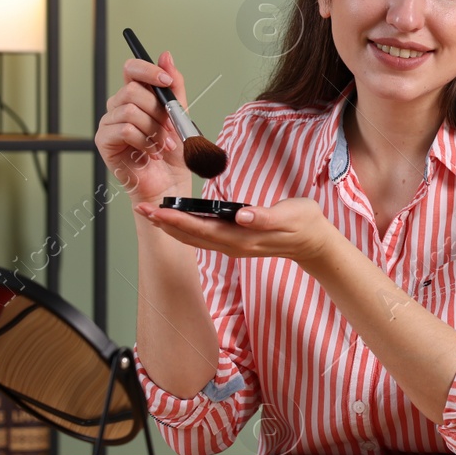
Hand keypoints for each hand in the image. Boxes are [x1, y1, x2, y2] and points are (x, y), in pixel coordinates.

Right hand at [95, 51, 193, 205]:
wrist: (169, 183)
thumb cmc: (173, 152)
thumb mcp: (180, 114)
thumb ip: (174, 86)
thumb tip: (166, 56)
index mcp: (136, 96)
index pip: (132, 69)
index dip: (148, 70)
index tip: (166, 80)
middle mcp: (120, 106)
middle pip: (133, 90)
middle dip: (158, 111)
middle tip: (170, 128)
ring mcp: (110, 123)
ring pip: (130, 110)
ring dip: (154, 129)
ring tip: (163, 144)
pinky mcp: (104, 141)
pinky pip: (124, 129)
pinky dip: (144, 141)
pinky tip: (151, 152)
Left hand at [136, 197, 337, 266]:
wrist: (314, 243)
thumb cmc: (305, 225)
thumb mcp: (291, 216)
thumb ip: (267, 217)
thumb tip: (243, 216)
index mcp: (243, 237)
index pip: (203, 229)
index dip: (178, 220)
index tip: (158, 210)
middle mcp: (233, 245)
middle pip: (191, 235)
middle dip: (164, 223)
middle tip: (141, 209)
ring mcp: (233, 245)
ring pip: (194, 238)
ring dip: (170, 227)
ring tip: (150, 215)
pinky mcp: (234, 241)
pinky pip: (203, 237)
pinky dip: (184, 229)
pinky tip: (175, 222)